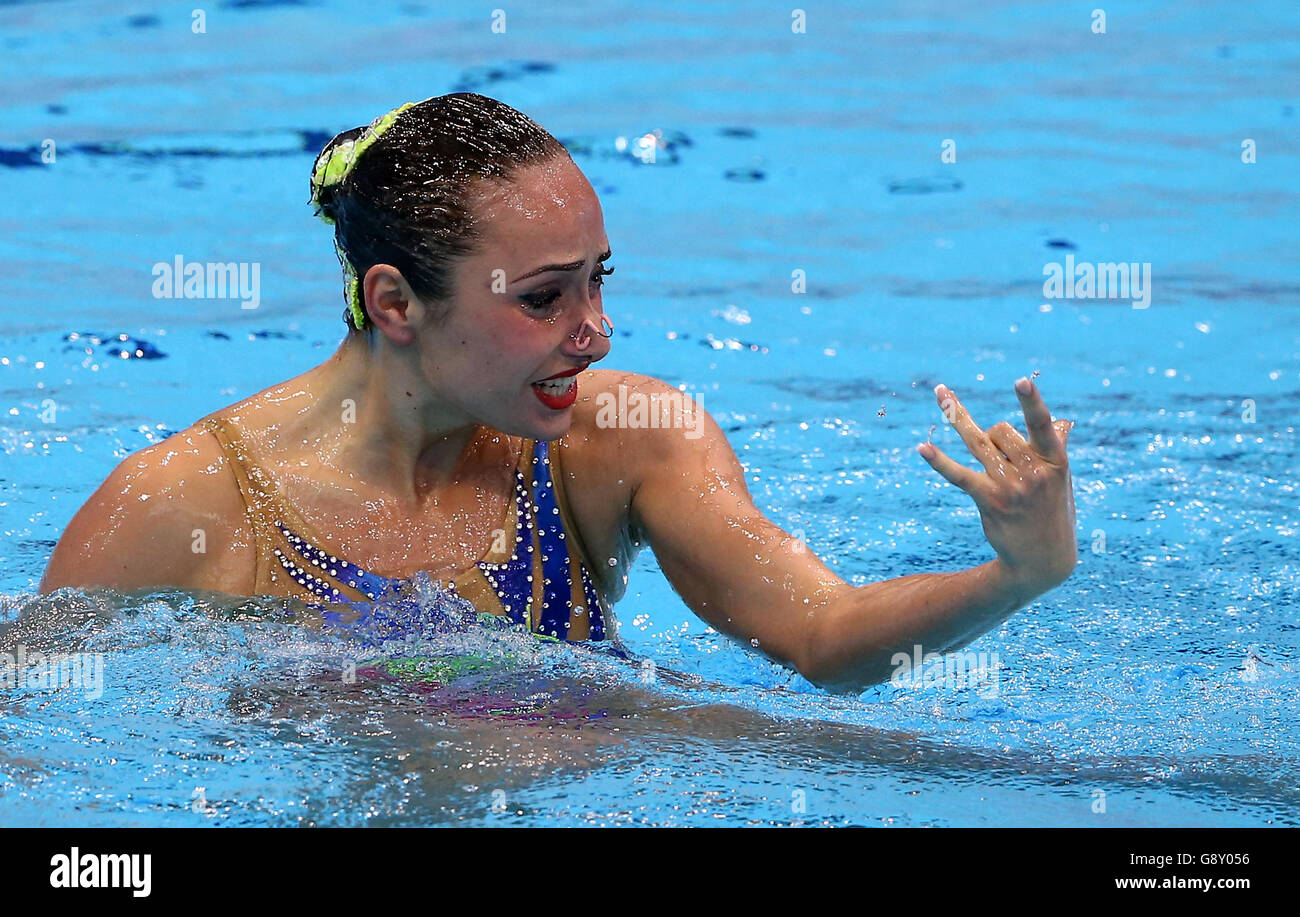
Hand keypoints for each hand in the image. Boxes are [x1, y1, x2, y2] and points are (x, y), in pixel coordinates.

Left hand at [917, 377, 1077, 600]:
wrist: (1043, 560)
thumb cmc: (1054, 513)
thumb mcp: (1063, 480)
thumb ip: (1057, 449)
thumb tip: (1062, 423)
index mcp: (1056, 461)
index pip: (1042, 425)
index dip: (1032, 402)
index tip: (1020, 381)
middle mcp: (1034, 472)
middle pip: (1001, 431)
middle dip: (995, 433)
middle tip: (1002, 456)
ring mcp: (1010, 487)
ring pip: (978, 442)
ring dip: (958, 417)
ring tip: (940, 392)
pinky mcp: (989, 501)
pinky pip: (959, 475)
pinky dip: (940, 461)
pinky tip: (922, 448)